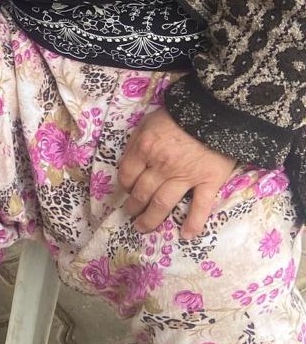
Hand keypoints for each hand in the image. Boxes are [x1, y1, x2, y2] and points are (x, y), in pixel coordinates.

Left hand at [117, 107, 236, 237]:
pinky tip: (186, 235)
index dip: (125, 185)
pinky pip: (200, 206)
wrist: (219, 108)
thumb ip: (138, 141)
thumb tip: (129, 162)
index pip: (127, 175)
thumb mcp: (150, 120)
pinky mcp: (209, 180)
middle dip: (133, 206)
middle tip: (131, 213)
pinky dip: (193, 223)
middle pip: (141, 193)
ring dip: (150, 219)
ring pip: (162, 203)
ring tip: (142, 227)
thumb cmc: (182, 112)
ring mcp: (185, 175)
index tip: (127, 189)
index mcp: (145, 148)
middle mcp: (161, 165)